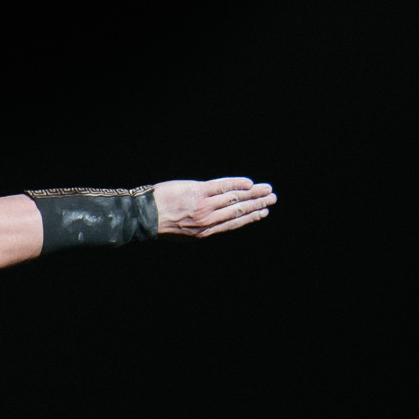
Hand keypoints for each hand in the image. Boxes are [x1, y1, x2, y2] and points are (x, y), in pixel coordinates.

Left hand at [153, 177, 275, 236]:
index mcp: (205, 232)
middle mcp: (208, 220)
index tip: (263, 213)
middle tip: (272, 199)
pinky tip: (249, 183)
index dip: (250, 218)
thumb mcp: (183, 235)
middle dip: (257, 205)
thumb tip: (213, 224)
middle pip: (238, 211)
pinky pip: (222, 187)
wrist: (145, 216)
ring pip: (234, 199)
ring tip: (267, 189)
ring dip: (253, 194)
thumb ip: (200, 229)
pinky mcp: (198, 192)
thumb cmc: (161, 225)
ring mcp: (204, 206)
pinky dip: (237, 184)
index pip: (233, 223)